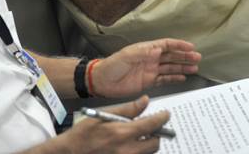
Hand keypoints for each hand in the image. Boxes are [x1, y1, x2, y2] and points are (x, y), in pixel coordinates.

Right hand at [46, 96, 168, 153]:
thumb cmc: (82, 134)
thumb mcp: (102, 116)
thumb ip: (127, 109)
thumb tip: (145, 101)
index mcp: (122, 134)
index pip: (152, 125)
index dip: (162, 118)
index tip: (165, 114)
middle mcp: (127, 151)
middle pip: (155, 143)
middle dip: (156, 134)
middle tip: (151, 127)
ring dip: (148, 144)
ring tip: (139, 136)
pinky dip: (139, 152)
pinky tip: (130, 146)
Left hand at [91, 39, 200, 98]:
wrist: (102, 81)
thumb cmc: (112, 65)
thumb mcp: (127, 55)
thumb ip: (143, 53)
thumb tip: (158, 49)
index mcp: (146, 49)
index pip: (166, 45)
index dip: (178, 45)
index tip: (190, 47)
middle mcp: (150, 58)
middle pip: (171, 56)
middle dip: (184, 56)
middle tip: (197, 57)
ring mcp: (150, 70)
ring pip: (170, 67)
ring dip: (182, 67)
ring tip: (194, 68)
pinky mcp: (148, 82)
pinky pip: (165, 79)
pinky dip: (174, 78)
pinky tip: (182, 77)